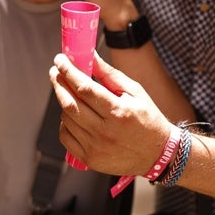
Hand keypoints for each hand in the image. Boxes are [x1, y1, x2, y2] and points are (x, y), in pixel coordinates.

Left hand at [50, 51, 168, 175]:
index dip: (68, 72)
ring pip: (66, 120)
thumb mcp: (135, 92)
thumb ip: (109, 74)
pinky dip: (64, 124)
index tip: (60, 60)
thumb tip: (90, 55)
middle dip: (59, 84)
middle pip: (70, 104)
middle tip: (55, 72)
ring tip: (71, 94)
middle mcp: (105, 132)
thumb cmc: (148, 118)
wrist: (158, 154)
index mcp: (119, 112)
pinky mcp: (90, 160)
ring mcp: (96, 148)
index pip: (85, 89)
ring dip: (64, 103)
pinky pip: (66, 137)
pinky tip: (72, 116)